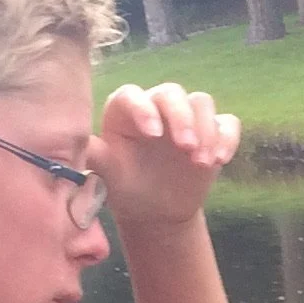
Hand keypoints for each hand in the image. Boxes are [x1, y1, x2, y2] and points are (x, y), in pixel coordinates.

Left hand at [91, 83, 242, 227]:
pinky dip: (227, 138)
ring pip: (202, 103)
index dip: (144, 109)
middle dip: (182, 118)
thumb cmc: (126, 187)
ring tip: (202, 162)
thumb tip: (76, 143)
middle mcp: (157, 106)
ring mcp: (187, 117)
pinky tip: (220, 160)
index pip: (133, 96)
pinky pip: (227, 123)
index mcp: (125, 111)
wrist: (155, 209)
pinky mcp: (212, 132)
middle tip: (185, 148)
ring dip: (206, 130)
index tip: (153, 134)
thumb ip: (94, 156)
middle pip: (172, 93)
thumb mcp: (106, 175)